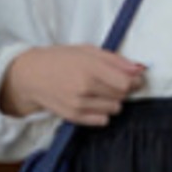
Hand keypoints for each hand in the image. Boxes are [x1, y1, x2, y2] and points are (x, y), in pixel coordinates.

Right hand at [0, 45, 147, 126]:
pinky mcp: (74, 117)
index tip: (134, 79)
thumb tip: (139, 69)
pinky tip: (94, 103)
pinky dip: (103, 112)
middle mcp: (85, 87)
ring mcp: (79, 104)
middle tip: (113, 83)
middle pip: (121, 96)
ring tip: (100, 92)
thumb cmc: (61, 59)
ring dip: (113, 101)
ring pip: (114, 109)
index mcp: (90, 67)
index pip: (125, 83)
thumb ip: (115, 60)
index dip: (134, 81)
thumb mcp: (87, 50)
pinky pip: (102, 121)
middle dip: (123, 90)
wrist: (32, 76)